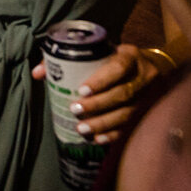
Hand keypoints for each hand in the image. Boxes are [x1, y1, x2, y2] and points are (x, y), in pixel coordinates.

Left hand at [30, 42, 163, 143]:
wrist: (151, 66)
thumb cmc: (115, 57)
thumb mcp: (99, 51)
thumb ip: (68, 59)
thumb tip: (38, 73)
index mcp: (130, 56)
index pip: (118, 68)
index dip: (101, 80)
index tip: (81, 90)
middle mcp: (143, 76)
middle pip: (122, 94)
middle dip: (98, 105)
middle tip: (75, 110)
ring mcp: (148, 96)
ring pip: (127, 113)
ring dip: (103, 124)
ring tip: (82, 129)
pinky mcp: (147, 112)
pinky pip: (131, 126)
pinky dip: (114, 134)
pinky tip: (98, 139)